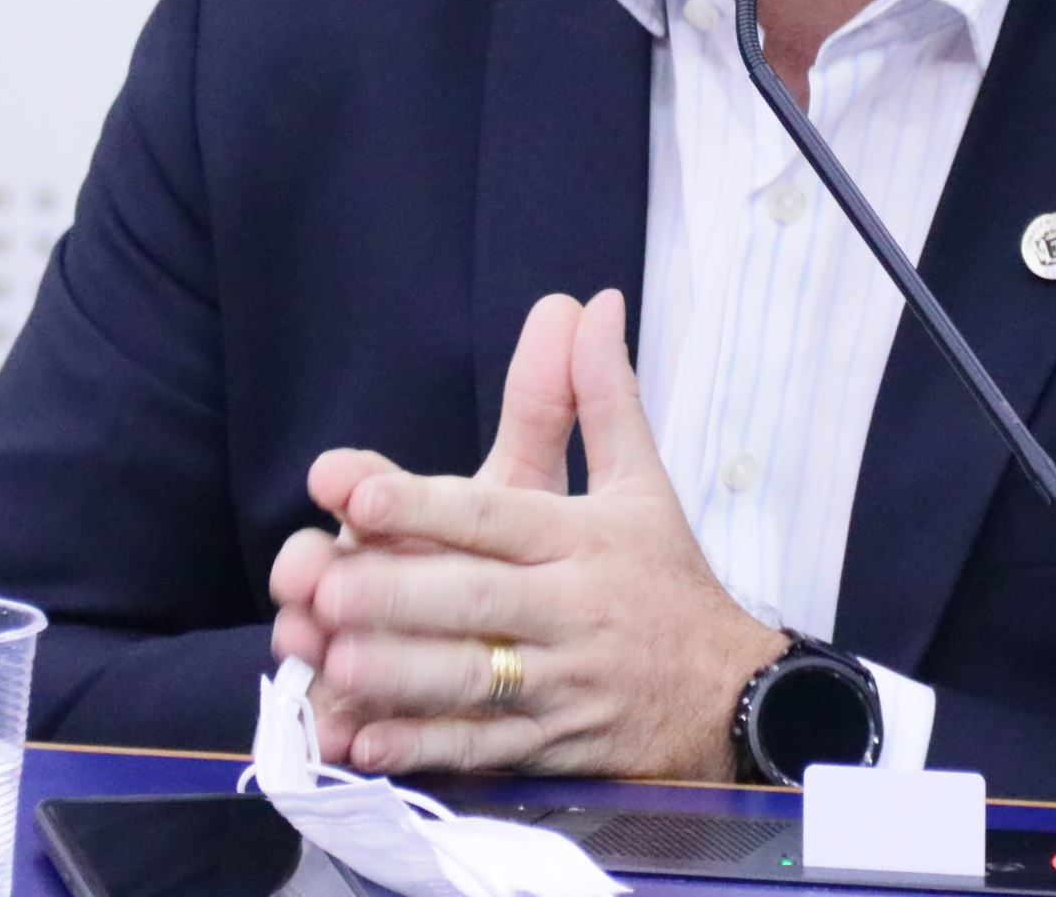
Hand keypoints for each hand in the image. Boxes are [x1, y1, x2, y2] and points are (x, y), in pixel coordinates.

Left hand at [267, 289, 784, 778]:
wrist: (730, 696)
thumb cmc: (666, 579)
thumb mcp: (643, 482)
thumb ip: (601, 395)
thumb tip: (591, 303)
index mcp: (581, 540)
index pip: (496, 518)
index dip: (427, 508)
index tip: (358, 495)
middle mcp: (568, 611)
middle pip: (476, 601)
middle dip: (399, 596)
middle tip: (325, 586)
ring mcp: (559, 685)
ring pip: (472, 681)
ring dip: (401, 676)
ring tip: (333, 662)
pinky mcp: (551, 746)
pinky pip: (483, 752)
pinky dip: (425, 751)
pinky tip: (365, 746)